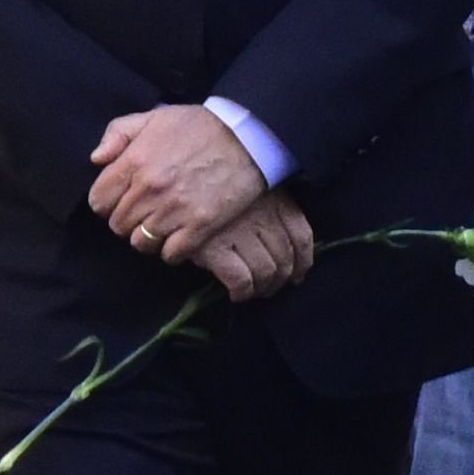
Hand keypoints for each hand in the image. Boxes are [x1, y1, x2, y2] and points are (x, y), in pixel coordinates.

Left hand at [89, 100, 267, 262]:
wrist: (247, 137)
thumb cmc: (199, 126)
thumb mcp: (154, 117)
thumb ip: (118, 133)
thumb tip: (96, 159)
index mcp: (134, 162)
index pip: (99, 202)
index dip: (108, 202)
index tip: (121, 199)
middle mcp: (150, 189)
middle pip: (118, 226)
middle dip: (128, 219)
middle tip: (145, 211)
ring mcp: (174, 210)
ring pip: (141, 243)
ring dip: (148, 236)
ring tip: (162, 224)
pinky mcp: (200, 226)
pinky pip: (170, 254)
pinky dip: (172, 249)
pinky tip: (180, 235)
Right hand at [198, 191, 318, 301]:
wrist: (169, 180)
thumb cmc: (207, 183)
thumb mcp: (244, 185)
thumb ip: (265, 206)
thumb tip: (285, 246)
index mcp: (272, 197)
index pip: (302, 235)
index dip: (304, 261)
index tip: (297, 274)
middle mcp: (261, 214)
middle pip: (286, 258)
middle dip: (281, 280)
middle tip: (270, 288)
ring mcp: (239, 232)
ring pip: (266, 272)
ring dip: (262, 289)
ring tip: (252, 292)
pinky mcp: (215, 248)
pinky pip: (241, 281)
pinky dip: (242, 292)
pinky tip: (235, 294)